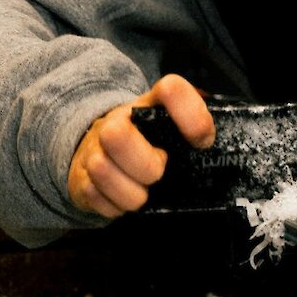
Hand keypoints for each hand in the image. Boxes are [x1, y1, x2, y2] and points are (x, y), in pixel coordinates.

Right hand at [68, 74, 213, 217]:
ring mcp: (93, 148)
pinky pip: (93, 195)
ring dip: (132, 193)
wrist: (96, 149)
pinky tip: (124, 199)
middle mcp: (116, 121)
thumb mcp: (169, 131)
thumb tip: (217, 144)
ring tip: (143, 192)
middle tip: (158, 174)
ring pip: (102, 169)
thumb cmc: (146, 143)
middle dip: (145, 165)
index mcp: (149, 105)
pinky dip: (115, 206)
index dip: (191, 115)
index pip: (171, 90)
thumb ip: (192, 129)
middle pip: (116, 134)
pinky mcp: (80, 178)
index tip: (202, 142)